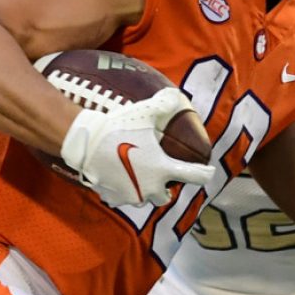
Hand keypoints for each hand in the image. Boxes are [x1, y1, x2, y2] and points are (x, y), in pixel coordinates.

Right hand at [61, 87, 214, 206]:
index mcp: (163, 169)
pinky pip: (122, 198)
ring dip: (144, 190)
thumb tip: (176, 95)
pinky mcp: (113, 197)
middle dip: (166, 189)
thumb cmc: (119, 128)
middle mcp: (150, 187)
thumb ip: (164, 104)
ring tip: (138, 176)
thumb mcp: (145, 112)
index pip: (195, 176)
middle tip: (162, 176)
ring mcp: (131, 195)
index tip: (208, 171)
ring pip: (143, 199)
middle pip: (165, 197)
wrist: (86, 143)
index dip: (205, 173)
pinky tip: (117, 178)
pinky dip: (123, 190)